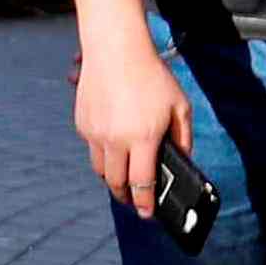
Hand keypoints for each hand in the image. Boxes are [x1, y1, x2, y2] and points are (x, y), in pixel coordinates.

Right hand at [75, 36, 192, 212]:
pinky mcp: (82, 124)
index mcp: (143, 138)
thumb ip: (183, 136)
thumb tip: (181, 158)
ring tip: (122, 176)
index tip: (146, 214)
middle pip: (116, 183)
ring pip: (100, 169)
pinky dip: (103, 153)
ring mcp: (95, 133)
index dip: (144, 203)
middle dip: (125, 196)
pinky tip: (114, 143)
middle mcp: (115, 140)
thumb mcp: (180, 105)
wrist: (115, 50)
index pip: (142, 183)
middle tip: (134, 199)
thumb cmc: (152, 76)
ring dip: (112, 177)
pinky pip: (92, 148)